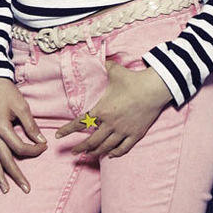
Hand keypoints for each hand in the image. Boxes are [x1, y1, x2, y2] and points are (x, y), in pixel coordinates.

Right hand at [0, 78, 43, 193]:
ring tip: (6, 190)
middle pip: (5, 161)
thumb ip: (31, 125)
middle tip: (26, 188)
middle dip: (16, 176)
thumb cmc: (6, 92)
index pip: (20, 147)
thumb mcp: (22, 106)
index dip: (34, 150)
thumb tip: (41, 141)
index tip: (44, 147)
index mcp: (1, 128)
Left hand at [54, 62, 173, 159]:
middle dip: (81, 147)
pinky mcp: (135, 134)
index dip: (67, 130)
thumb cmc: (132, 80)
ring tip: (89, 155)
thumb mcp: (114, 71)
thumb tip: (98, 57)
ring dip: (96, 152)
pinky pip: (123, 148)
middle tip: (74, 152)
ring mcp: (123, 130)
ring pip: (106, 146)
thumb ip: (104, 66)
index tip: (58, 136)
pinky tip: (110, 155)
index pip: (80, 123)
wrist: (154, 89)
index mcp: (102, 110)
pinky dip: (116, 153)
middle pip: (92, 140)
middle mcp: (110, 123)